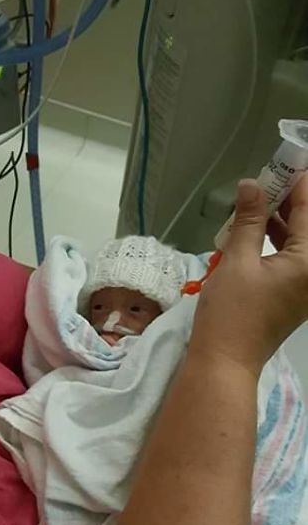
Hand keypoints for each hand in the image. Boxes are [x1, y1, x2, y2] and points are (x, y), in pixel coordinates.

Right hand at [190, 176, 307, 376]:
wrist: (225, 363)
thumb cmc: (231, 313)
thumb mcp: (237, 261)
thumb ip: (249, 220)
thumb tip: (251, 184)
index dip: (296, 181)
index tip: (280, 161)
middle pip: (307, 224)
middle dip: (287, 200)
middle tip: (262, 181)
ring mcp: (306, 286)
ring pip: (299, 241)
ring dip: (279, 221)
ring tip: (253, 204)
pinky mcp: (292, 295)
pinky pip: (291, 258)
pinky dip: (275, 242)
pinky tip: (253, 231)